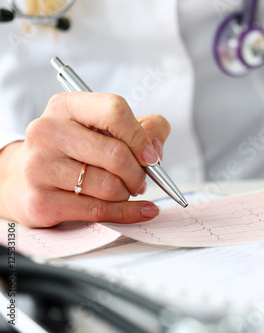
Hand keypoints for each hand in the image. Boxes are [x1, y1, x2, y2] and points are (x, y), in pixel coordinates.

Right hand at [0, 92, 169, 227]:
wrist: (26, 179)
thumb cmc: (78, 151)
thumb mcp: (108, 128)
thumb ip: (146, 128)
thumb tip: (155, 149)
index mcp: (66, 106)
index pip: (114, 111)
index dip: (140, 137)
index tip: (150, 156)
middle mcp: (47, 132)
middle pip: (116, 155)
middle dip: (138, 173)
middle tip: (140, 180)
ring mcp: (39, 167)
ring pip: (109, 186)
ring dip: (127, 193)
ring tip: (123, 190)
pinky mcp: (40, 202)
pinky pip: (98, 211)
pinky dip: (127, 213)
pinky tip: (140, 211)